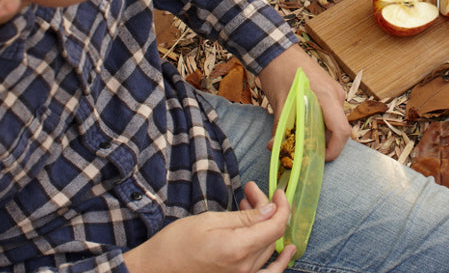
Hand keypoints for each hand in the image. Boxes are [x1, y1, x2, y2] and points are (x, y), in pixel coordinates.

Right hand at [123, 185, 293, 272]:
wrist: (154, 271)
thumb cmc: (176, 244)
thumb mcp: (210, 221)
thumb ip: (244, 218)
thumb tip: (271, 210)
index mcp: (237, 250)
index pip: (276, 226)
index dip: (282, 206)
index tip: (278, 191)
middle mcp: (243, 268)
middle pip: (270, 235)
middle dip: (267, 209)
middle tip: (250, 192)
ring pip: (267, 249)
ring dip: (264, 226)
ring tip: (249, 208)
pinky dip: (278, 262)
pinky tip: (287, 251)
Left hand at [258, 45, 349, 160]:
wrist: (277, 50)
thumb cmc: (279, 72)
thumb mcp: (279, 102)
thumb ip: (280, 128)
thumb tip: (274, 148)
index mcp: (327, 96)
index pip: (341, 131)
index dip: (333, 150)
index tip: (319, 159)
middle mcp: (335, 94)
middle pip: (339, 128)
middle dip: (324, 144)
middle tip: (305, 152)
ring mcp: (333, 91)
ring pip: (334, 121)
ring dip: (321, 133)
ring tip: (300, 138)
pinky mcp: (328, 90)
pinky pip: (329, 112)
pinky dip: (319, 122)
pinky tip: (302, 124)